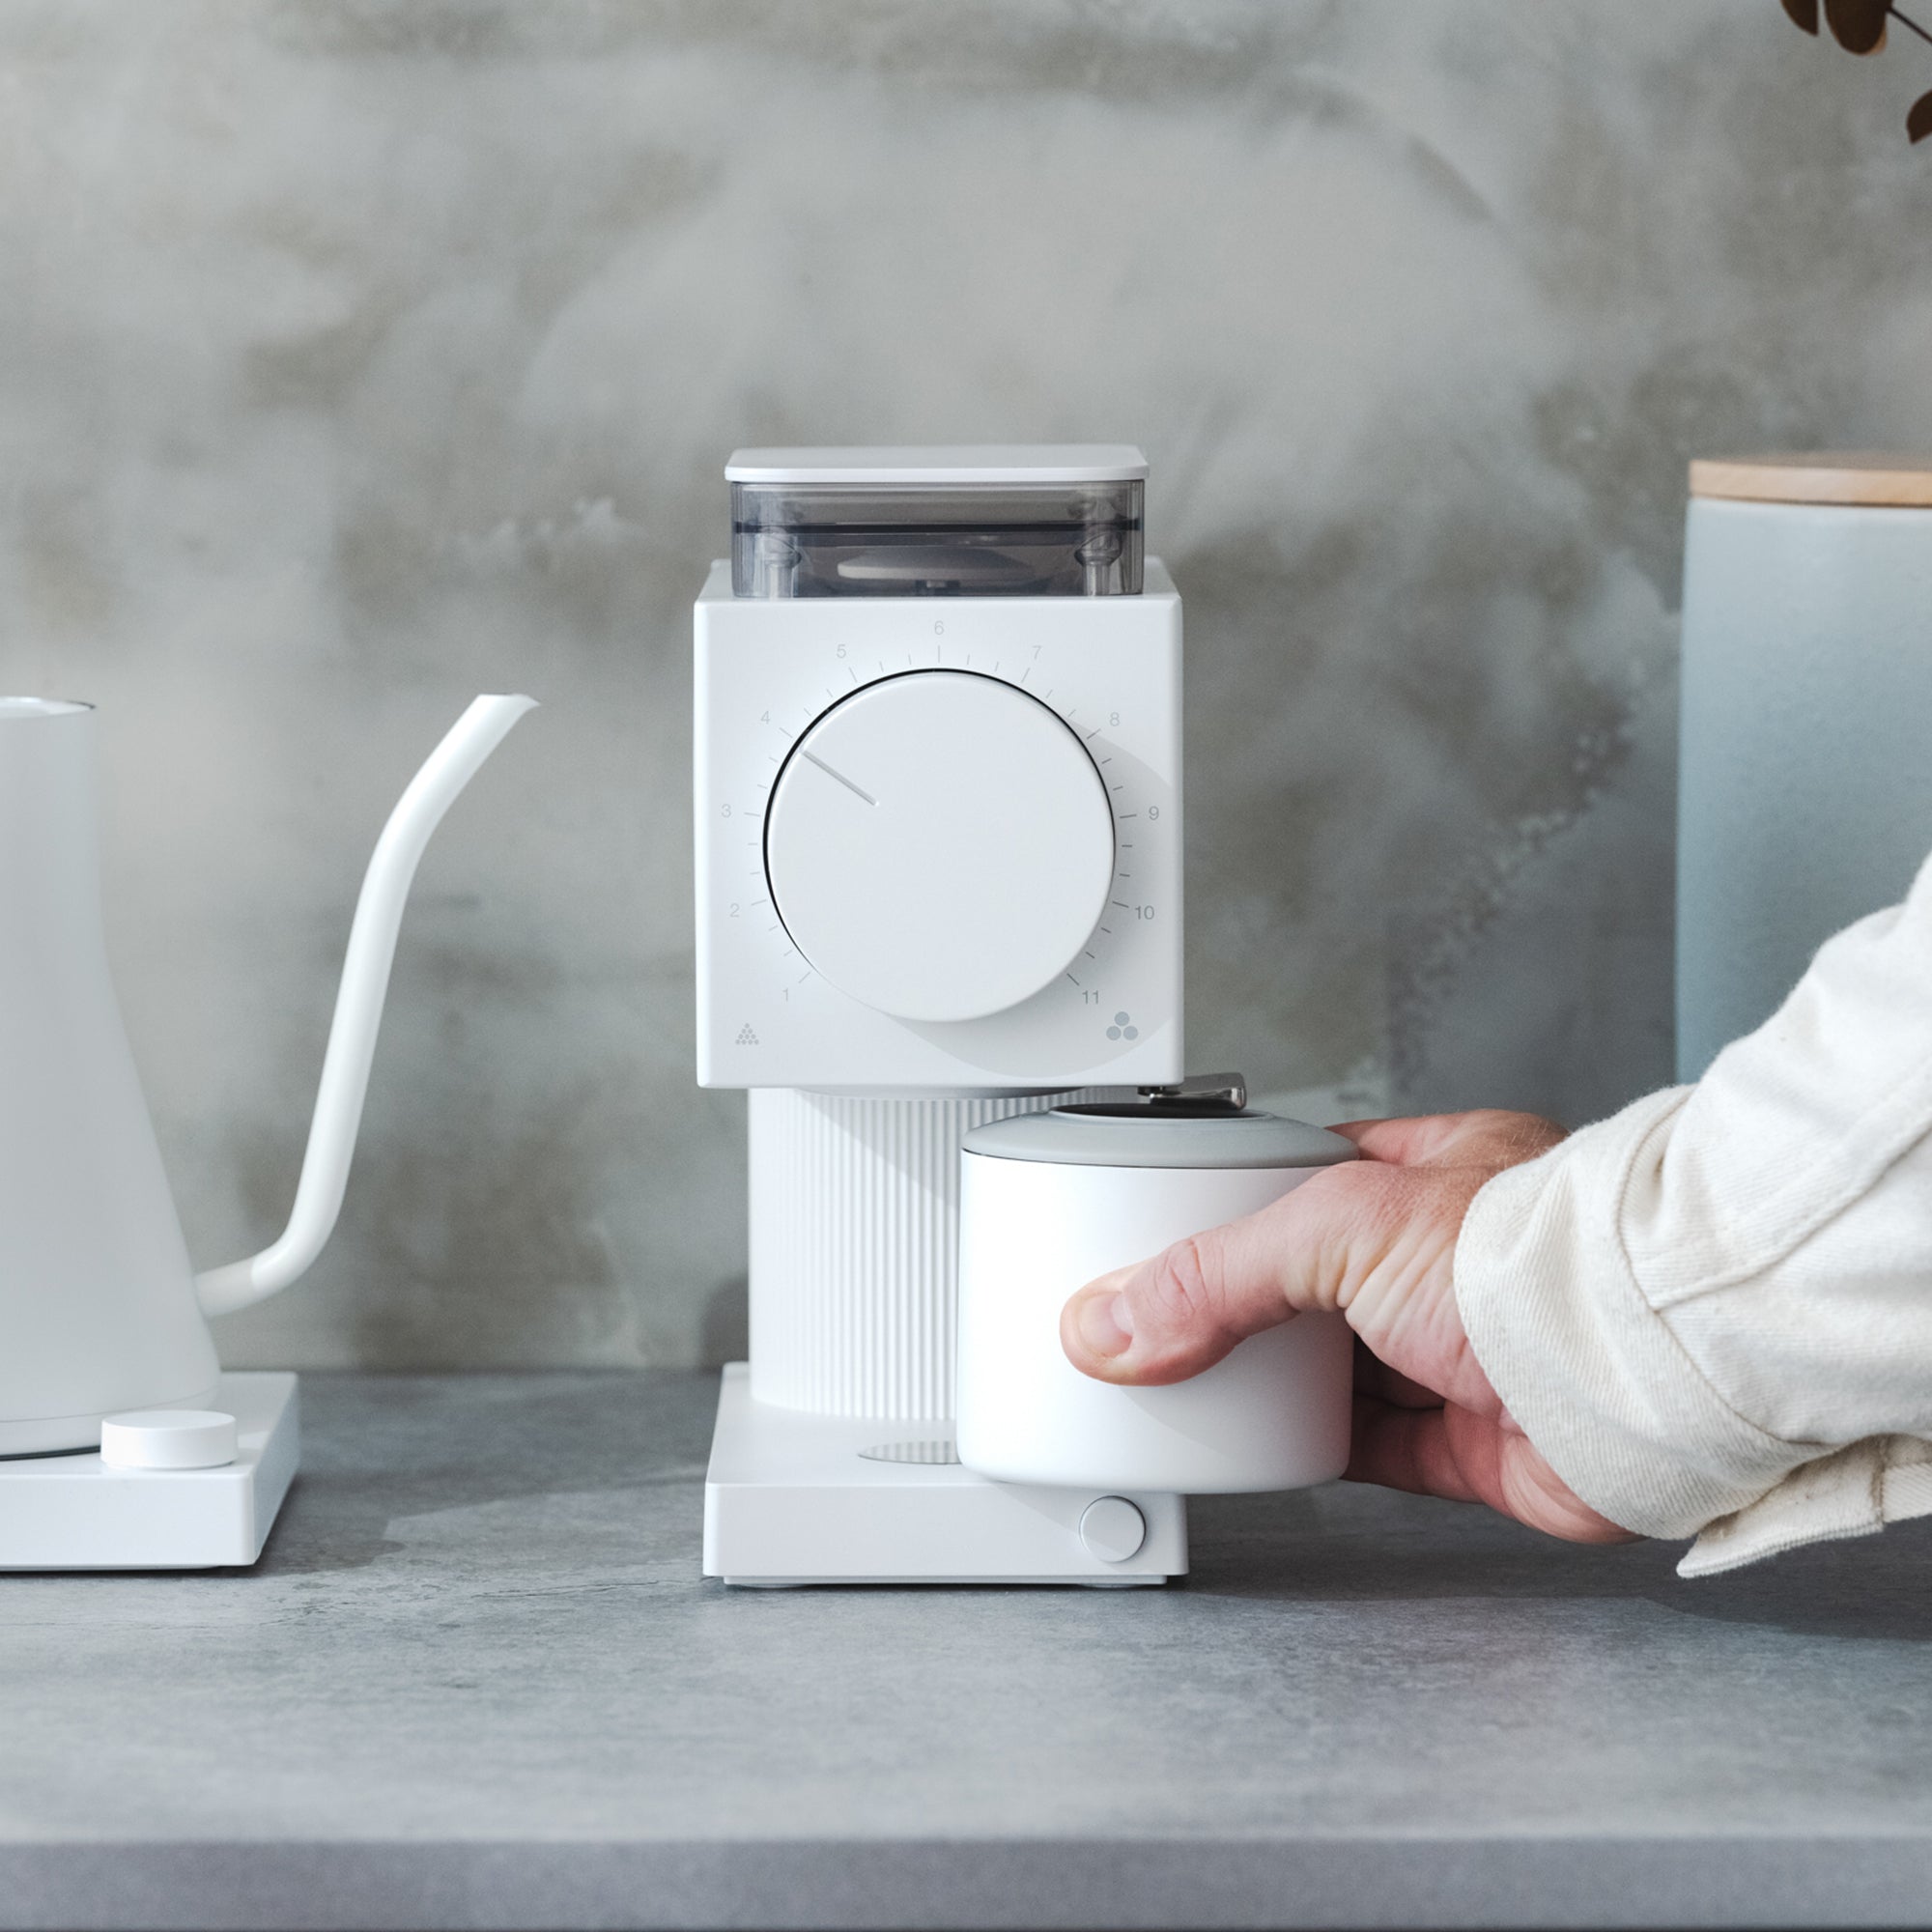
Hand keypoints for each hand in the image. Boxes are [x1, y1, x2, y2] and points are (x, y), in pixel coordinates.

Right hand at [1059, 1109, 1632, 1542]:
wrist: (1638, 1378)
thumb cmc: (1531, 1261)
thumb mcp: (1339, 1228)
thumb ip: (1215, 1272)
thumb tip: (1110, 1319)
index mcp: (1433, 1170)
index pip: (1305, 1174)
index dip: (1231, 1200)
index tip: (1163, 1227)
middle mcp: (1451, 1260)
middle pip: (1315, 1283)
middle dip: (1244, 1304)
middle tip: (1164, 1318)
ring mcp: (1465, 1353)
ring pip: (1341, 1367)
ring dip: (1274, 1383)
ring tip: (1195, 1385)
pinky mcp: (1477, 1442)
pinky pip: (1374, 1448)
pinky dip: (1315, 1449)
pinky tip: (1267, 1449)